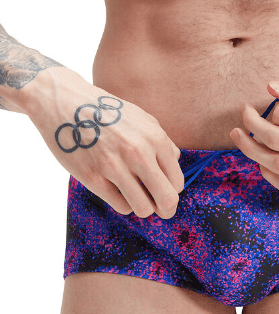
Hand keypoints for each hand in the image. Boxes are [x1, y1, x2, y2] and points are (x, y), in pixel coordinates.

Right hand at [29, 67, 184, 217]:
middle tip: (160, 210)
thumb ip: (163, 143)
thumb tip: (175, 164)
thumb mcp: (144, 120)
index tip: (164, 191)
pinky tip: (118, 192)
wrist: (66, 104)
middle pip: (166, 200)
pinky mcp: (93, 178)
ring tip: (136, 197)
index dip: (172, 191)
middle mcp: (138, 153)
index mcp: (155, 139)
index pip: (177, 182)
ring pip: (143, 209)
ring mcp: (115, 167)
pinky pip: (121, 206)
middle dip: (165, 210)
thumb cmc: (108, 113)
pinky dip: (123, 203)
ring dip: (143, 208)